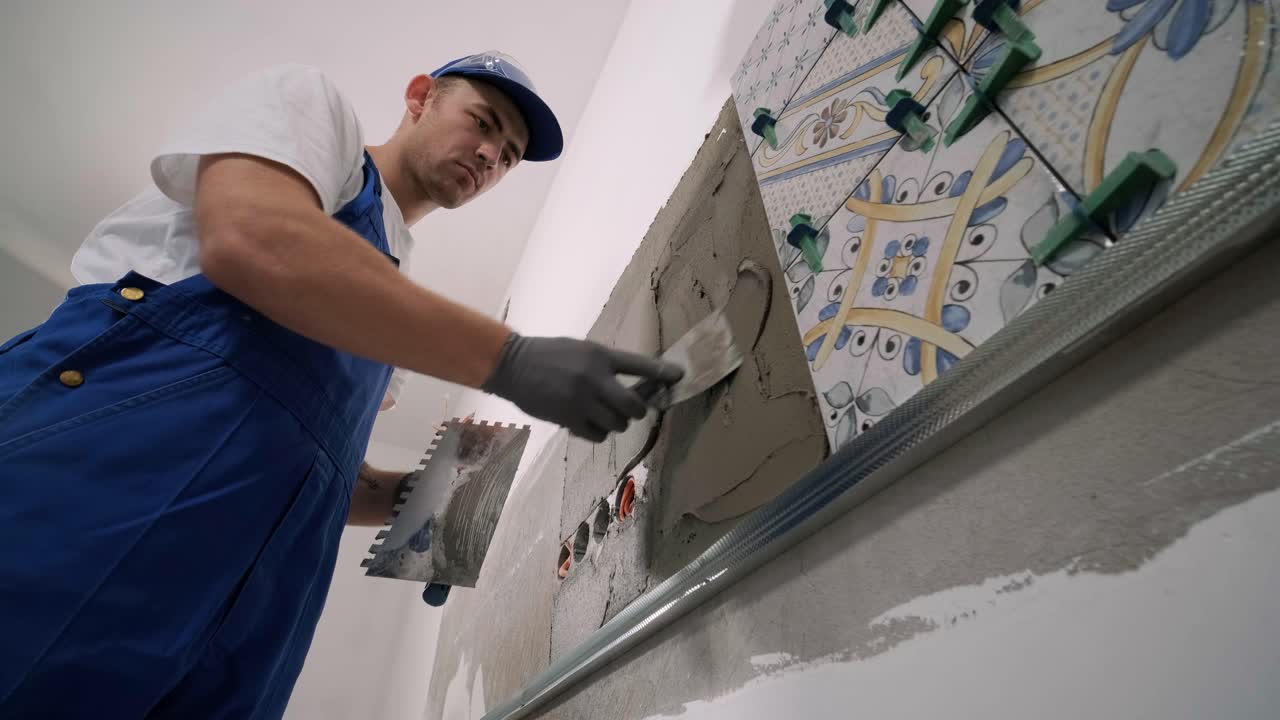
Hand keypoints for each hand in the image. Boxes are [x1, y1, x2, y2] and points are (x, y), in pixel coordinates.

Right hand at [482, 334, 683, 441]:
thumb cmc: (551, 354)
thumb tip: (636, 383)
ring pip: (617, 424)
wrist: (514, 365)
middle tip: (632, 409)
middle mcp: (594, 378)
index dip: (663, 372)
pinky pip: (597, 435)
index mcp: (600, 356)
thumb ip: (606, 365)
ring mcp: (581, 401)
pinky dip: (597, 432)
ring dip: (616, 423)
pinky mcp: (568, 419)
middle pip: (634, 405)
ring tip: (605, 415)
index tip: (679, 376)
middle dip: (637, 410)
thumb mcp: (582, 350)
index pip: (640, 365)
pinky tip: (588, 423)